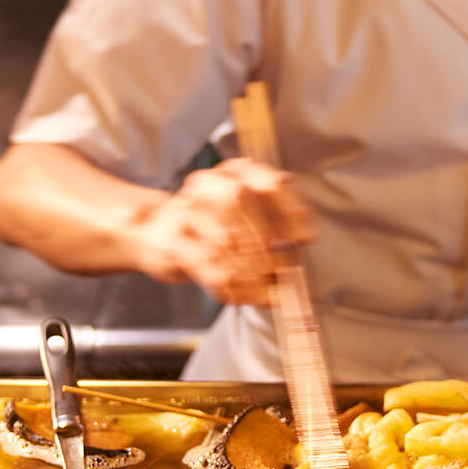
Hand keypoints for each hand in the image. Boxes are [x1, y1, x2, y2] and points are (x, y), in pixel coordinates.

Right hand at [135, 158, 314, 304]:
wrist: (161, 232)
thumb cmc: (218, 226)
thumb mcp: (251, 219)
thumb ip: (277, 231)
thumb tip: (299, 258)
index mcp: (239, 173)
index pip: (271, 182)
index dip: (292, 211)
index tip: (306, 240)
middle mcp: (211, 182)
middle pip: (240, 200)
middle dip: (264, 240)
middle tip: (280, 271)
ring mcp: (186, 208)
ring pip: (222, 238)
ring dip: (248, 271)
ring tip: (265, 293)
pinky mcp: (172, 238)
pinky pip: (203, 263)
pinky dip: (226, 284)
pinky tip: (239, 296)